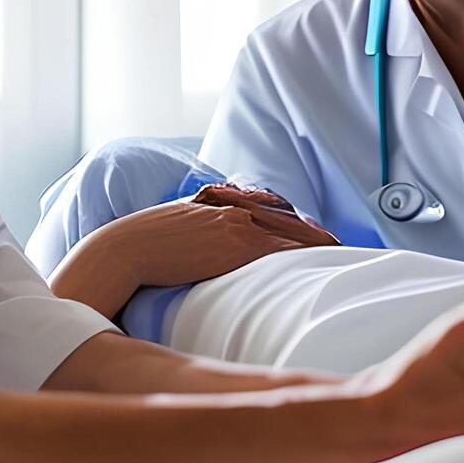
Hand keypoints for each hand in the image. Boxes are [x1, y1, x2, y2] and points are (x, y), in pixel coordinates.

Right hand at [66, 200, 320, 300]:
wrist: (126, 249)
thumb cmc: (143, 243)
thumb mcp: (175, 221)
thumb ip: (198, 220)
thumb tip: (208, 235)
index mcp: (218, 203)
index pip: (265, 208)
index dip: (291, 221)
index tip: (309, 230)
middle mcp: (233, 209)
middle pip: (284, 218)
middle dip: (311, 232)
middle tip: (337, 243)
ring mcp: (237, 226)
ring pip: (288, 231)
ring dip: (314, 242)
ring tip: (337, 252)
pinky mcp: (236, 245)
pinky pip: (279, 247)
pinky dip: (302, 251)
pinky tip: (319, 259)